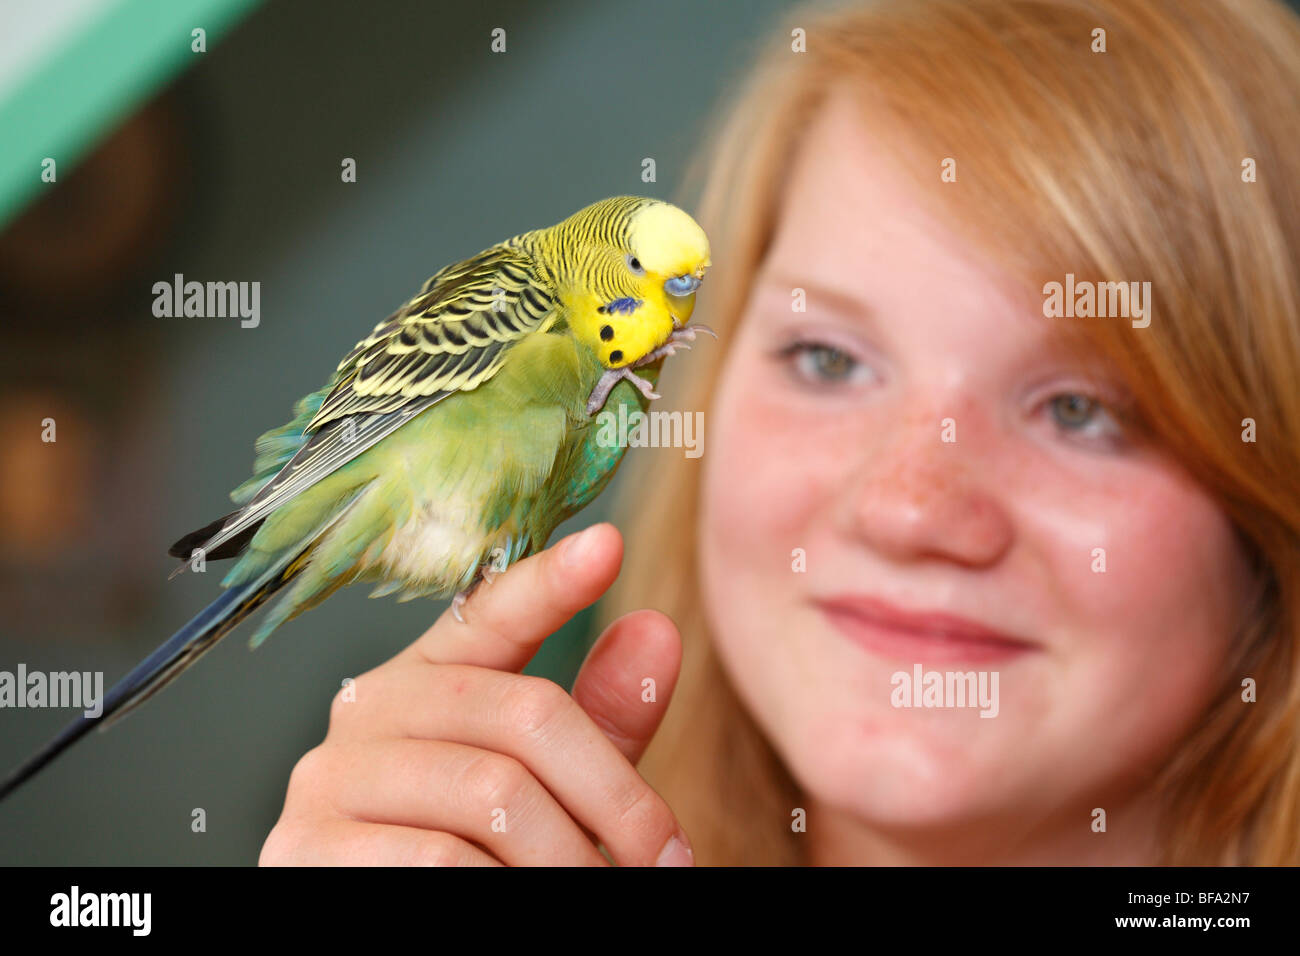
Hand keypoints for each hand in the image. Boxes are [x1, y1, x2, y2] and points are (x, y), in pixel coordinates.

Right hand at [258, 523, 691, 865]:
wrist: (387, 925)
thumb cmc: (482, 859)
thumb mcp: (551, 787)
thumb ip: (597, 719)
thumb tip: (658, 630)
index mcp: (427, 676)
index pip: (490, 612)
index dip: (548, 581)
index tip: (606, 545)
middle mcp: (370, 707)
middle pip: (523, 714)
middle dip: (614, 798)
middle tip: (664, 856)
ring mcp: (331, 775)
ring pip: (490, 793)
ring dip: (567, 858)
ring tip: (597, 889)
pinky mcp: (305, 847)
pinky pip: (438, 859)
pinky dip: (503, 888)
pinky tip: (519, 898)